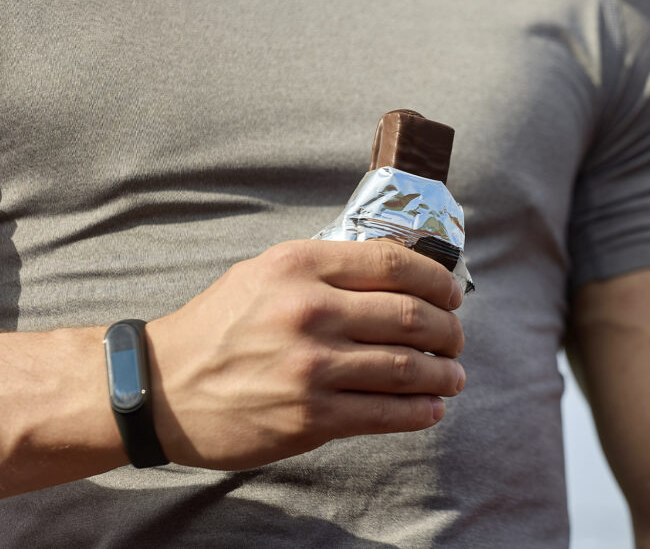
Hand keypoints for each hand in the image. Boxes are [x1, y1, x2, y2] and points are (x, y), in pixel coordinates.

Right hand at [144, 239, 464, 469]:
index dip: (438, 281)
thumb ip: (327, 268)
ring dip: (444, 373)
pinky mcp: (311, 416)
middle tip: (456, 339)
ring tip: (453, 376)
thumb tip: (399, 274)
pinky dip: (420, 410)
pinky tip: (431, 407)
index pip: (396, 264)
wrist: (160, 389)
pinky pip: (386, 412)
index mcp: (300, 265)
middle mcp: (309, 310)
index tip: (452, 295)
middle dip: (450, 330)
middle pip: (413, 316)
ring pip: (408, 366)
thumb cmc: (218, 326)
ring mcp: (312, 366)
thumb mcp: (265, 272)